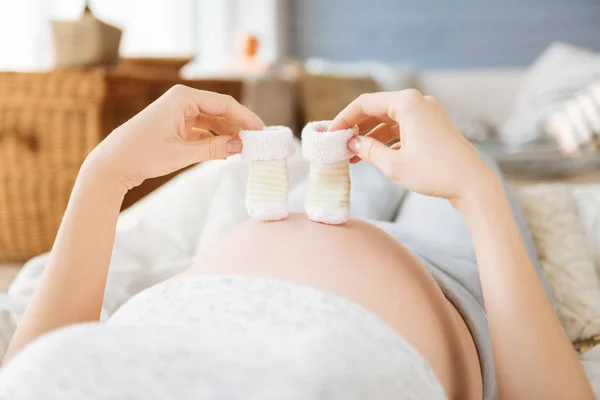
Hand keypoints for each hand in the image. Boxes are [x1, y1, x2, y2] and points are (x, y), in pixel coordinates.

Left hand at [84, 85, 263, 189]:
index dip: (246, 117)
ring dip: (229, 134)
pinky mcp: (176, 125)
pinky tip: (228, 151)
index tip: (263, 131)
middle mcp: (182, 100)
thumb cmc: (142, 155)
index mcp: (183, 98)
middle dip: (240, 126)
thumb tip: (241, 147)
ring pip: (213, 121)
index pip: (224, 104)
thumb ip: (214, 149)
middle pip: (221, 111)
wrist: (112, 164)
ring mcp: (179, 112)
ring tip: (246, 149)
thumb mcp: (182, 154)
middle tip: (259, 142)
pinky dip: (216, 140)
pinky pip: (204, 130)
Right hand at [329, 90, 496, 203]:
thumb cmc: (436, 173)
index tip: (330, 133)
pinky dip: (386, 139)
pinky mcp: (432, 126)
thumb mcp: (394, 165)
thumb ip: (368, 151)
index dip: (344, 118)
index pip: (365, 103)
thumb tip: (352, 143)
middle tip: (338, 144)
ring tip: (352, 154)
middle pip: (377, 109)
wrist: (474, 185)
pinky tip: (373, 155)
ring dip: (370, 135)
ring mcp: (427, 113)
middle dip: (356, 127)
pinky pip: (402, 128)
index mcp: (408, 103)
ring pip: (389, 120)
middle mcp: (418, 102)